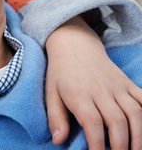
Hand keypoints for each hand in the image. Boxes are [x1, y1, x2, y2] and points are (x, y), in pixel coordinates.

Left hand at [45, 17, 141, 149]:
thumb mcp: (51, 93)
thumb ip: (55, 118)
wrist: (75, 45)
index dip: (97, 143)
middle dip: (121, 144)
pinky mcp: (128, 83)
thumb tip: (58, 141)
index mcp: (79, 95)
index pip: (92, 122)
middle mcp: (101, 91)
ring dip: (139, 134)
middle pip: (117, 120)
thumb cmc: (60, 74)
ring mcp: (117, 86)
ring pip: (135, 112)